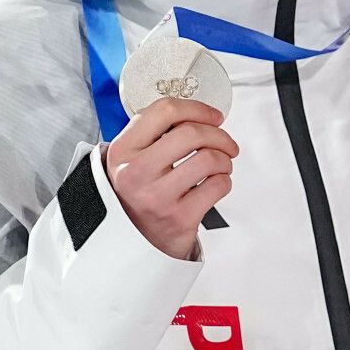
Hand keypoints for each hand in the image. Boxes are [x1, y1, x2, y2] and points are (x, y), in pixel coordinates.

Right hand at [103, 98, 237, 259]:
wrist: (133, 241)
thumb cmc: (137, 194)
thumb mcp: (130, 159)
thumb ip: (154, 134)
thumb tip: (198, 113)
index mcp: (123, 150)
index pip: (164, 111)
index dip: (197, 108)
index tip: (213, 116)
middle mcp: (136, 172)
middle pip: (192, 133)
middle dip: (219, 135)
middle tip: (226, 143)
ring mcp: (157, 197)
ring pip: (210, 159)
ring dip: (225, 159)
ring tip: (220, 165)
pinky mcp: (179, 218)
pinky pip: (218, 186)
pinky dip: (225, 181)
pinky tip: (214, 184)